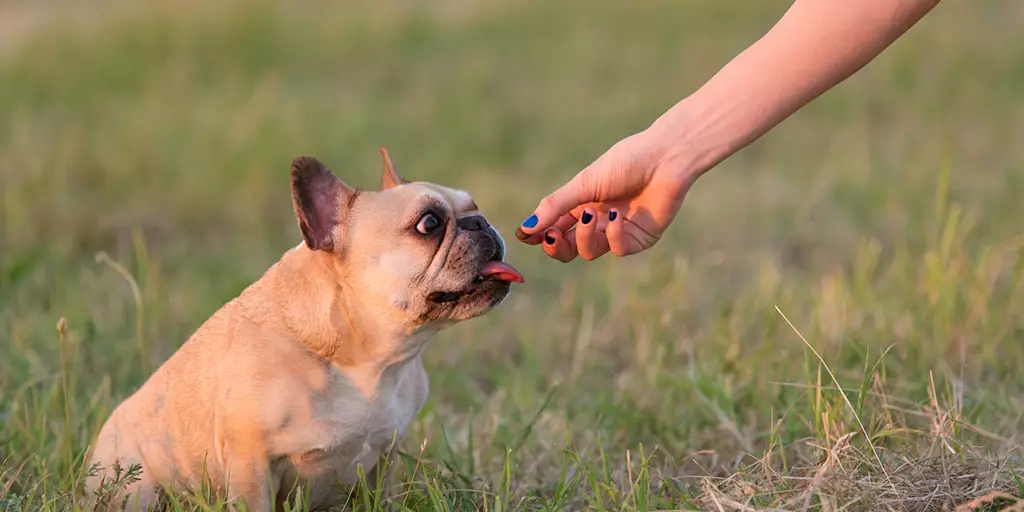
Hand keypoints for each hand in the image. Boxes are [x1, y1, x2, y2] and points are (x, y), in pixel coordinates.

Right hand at [515, 128, 696, 261]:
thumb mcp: (584, 184)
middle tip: (551, 236)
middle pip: (568, 248)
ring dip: (584, 235)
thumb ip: (555, 206)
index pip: (555, 228)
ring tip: (591, 214)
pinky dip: (613, 236)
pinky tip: (616, 216)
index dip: (541, 235)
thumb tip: (524, 229)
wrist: (665, 158)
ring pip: (589, 251)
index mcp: (581, 204)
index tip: (528, 236)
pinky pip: (617, 249)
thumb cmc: (625, 162)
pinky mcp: (639, 239)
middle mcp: (598, 221)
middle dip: (557, 246)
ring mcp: (618, 232)